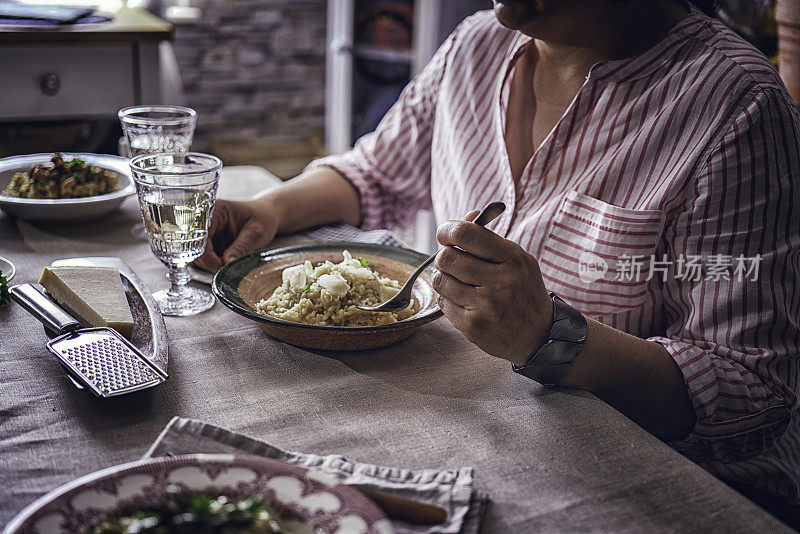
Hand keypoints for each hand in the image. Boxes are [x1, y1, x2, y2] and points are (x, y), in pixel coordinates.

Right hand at [195, 196, 280, 271]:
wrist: (267, 217)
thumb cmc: (263, 218)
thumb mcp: (256, 233)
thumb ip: (241, 247)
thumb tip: (227, 264)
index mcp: (214, 211)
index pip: (199, 235)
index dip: (207, 254)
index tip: (221, 266)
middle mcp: (204, 221)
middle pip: (192, 247)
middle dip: (207, 262)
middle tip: (224, 269)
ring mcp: (205, 233)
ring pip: (195, 255)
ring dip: (209, 265)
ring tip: (226, 266)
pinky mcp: (209, 243)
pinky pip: (203, 258)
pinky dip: (212, 264)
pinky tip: (224, 264)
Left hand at [434, 217, 551, 365]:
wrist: (538, 335)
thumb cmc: (523, 291)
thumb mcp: (517, 258)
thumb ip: (490, 237)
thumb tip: (467, 216)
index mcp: (512, 259)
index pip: (466, 234)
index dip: (448, 230)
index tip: (445, 233)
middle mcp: (499, 282)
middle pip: (447, 257)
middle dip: (444, 255)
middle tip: (452, 260)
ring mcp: (484, 306)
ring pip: (440, 280)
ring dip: (445, 278)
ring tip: (459, 281)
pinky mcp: (472, 326)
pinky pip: (443, 303)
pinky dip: (449, 299)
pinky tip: (465, 301)